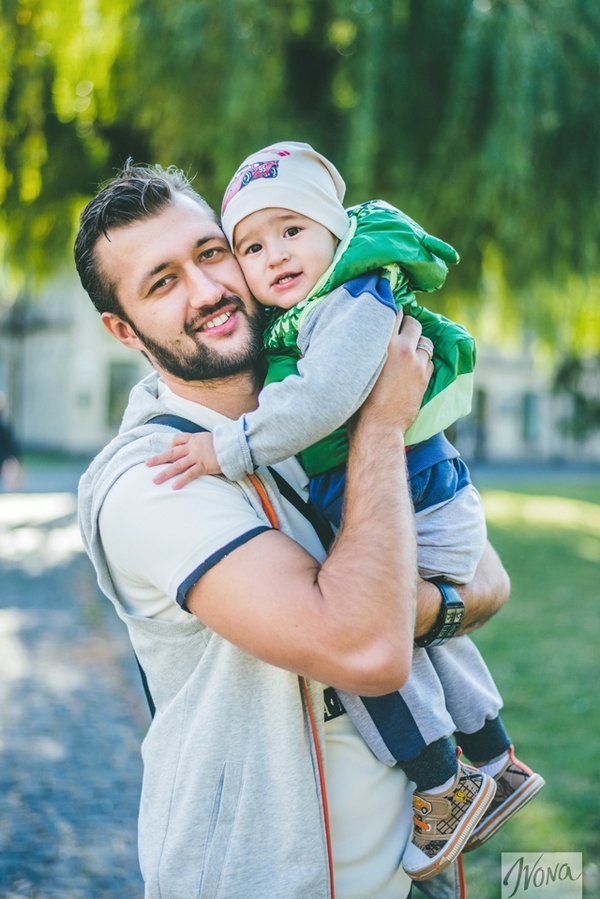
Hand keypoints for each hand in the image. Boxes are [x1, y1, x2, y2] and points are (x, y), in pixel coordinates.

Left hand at [146, 432, 221, 488]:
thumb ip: (203, 443)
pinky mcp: (204, 465)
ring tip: (155, 480)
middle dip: (159, 459)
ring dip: (165, 473)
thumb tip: (202, 449)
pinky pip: (190, 474)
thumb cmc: (225, 442)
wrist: (234, 444)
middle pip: (172, 452)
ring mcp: (197, 456)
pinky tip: (174, 487)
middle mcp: (193, 447)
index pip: (177, 439)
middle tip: (147, 464)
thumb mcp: (211, 438)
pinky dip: (182, 480)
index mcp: (194, 438)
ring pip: (177, 465)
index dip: (170, 445)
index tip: (166, 450)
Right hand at [358, 311, 433, 435]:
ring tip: (411, 351)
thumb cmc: (358, 400)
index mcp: (381, 342)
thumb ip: (365, 350)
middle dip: (409, 326)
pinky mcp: (425, 378)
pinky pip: (430, 361)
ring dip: (419, 344)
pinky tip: (414, 369)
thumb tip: (365, 340)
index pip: (392, 314)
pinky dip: (424, 362)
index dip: (392, 313)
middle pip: (413, 323)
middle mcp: (402, 348)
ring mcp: (416, 363)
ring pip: (426, 342)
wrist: (377, 426)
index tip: (390, 314)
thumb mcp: (358, 368)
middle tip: (403, 332)